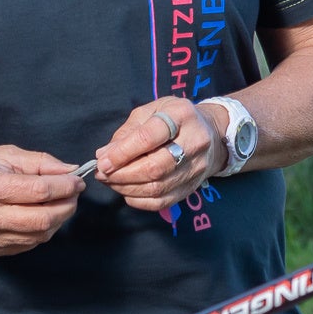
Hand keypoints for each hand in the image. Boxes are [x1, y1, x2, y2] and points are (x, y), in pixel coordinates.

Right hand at [0, 146, 85, 255]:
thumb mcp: (1, 153)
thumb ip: (38, 162)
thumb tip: (70, 171)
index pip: (39, 191)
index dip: (65, 186)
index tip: (77, 180)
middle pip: (43, 218)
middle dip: (67, 205)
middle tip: (74, 193)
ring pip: (40, 234)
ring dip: (59, 218)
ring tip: (60, 202)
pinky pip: (31, 243)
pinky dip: (44, 230)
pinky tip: (43, 214)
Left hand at [95, 100, 222, 212]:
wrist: (210, 133)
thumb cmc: (173, 119)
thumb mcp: (150, 112)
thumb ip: (126, 132)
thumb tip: (104, 155)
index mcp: (181, 115)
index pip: (149, 137)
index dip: (122, 153)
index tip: (102, 162)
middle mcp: (195, 141)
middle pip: (155, 167)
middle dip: (122, 174)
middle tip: (102, 174)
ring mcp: (197, 167)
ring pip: (157, 187)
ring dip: (127, 188)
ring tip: (110, 182)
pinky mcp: (193, 186)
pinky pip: (163, 201)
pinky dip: (139, 201)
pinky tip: (127, 192)